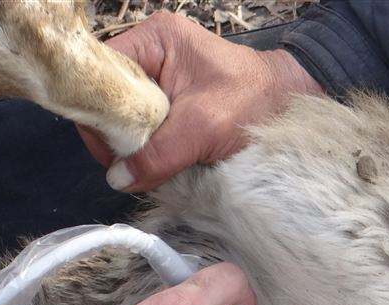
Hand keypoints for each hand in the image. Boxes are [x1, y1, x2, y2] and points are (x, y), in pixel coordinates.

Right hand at [79, 11, 322, 192]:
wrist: (289, 107)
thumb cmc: (253, 103)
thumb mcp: (202, 128)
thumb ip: (158, 154)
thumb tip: (119, 179)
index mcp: (155, 40)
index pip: (102, 73)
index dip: (99, 112)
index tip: (112, 149)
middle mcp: (150, 55)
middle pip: (110, 99)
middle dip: (118, 135)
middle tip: (134, 163)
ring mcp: (158, 80)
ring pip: (125, 119)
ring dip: (135, 147)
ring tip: (153, 164)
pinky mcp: (168, 104)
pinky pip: (143, 130)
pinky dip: (149, 150)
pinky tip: (162, 161)